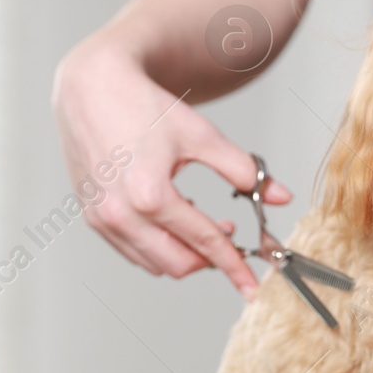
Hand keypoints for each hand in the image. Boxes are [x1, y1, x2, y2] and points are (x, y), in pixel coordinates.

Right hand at [51, 49, 289, 296]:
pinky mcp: (92, 217)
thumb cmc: (144, 106)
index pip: (204, 242)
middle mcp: (120, 213)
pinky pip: (131, 250)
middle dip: (210, 260)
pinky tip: (172, 216)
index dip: (234, 265)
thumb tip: (280, 197)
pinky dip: (157, 245)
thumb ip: (243, 170)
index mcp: (150, 194)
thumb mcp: (202, 135)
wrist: (93, 87)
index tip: (252, 285)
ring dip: (183, 253)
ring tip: (200, 220)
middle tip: (231, 235)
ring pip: (154, 264)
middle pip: (179, 265)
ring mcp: (102, 219)